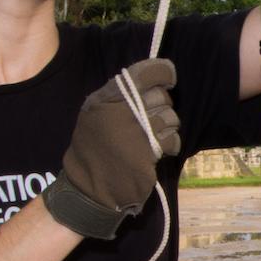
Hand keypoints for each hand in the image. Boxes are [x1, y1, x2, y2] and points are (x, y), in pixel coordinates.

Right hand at [43, 59, 181, 238]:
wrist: (88, 188)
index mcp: (106, 98)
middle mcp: (121, 111)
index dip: (163, 72)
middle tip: (153, 119)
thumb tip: (155, 80)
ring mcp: (135, 133)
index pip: (144, 73)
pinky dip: (171, 145)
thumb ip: (118, 96)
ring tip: (153, 138)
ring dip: (168, 127)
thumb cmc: (95, 149)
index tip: (168, 78)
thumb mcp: (95, 115)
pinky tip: (158, 152)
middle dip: (162, 106)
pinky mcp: (147, 153)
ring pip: (170, 117)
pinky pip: (172, 139)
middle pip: (161, 96)